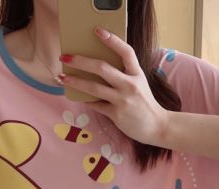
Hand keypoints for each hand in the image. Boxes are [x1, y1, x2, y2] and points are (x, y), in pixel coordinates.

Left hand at [59, 26, 168, 145]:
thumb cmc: (145, 104)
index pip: (126, 51)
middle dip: (81, 61)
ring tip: (61, 78)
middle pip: (102, 68)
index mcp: (137, 74)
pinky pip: (96, 105)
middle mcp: (130, 85)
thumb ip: (124, 75)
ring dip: (75, 81)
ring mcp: (122, 100)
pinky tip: (76, 96)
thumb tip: (98, 69)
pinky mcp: (116, 114)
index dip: (112, 40)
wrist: (157, 126)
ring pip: (93, 87)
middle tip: (66, 57)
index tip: (97, 31)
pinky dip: (85, 100)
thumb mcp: (139, 84)